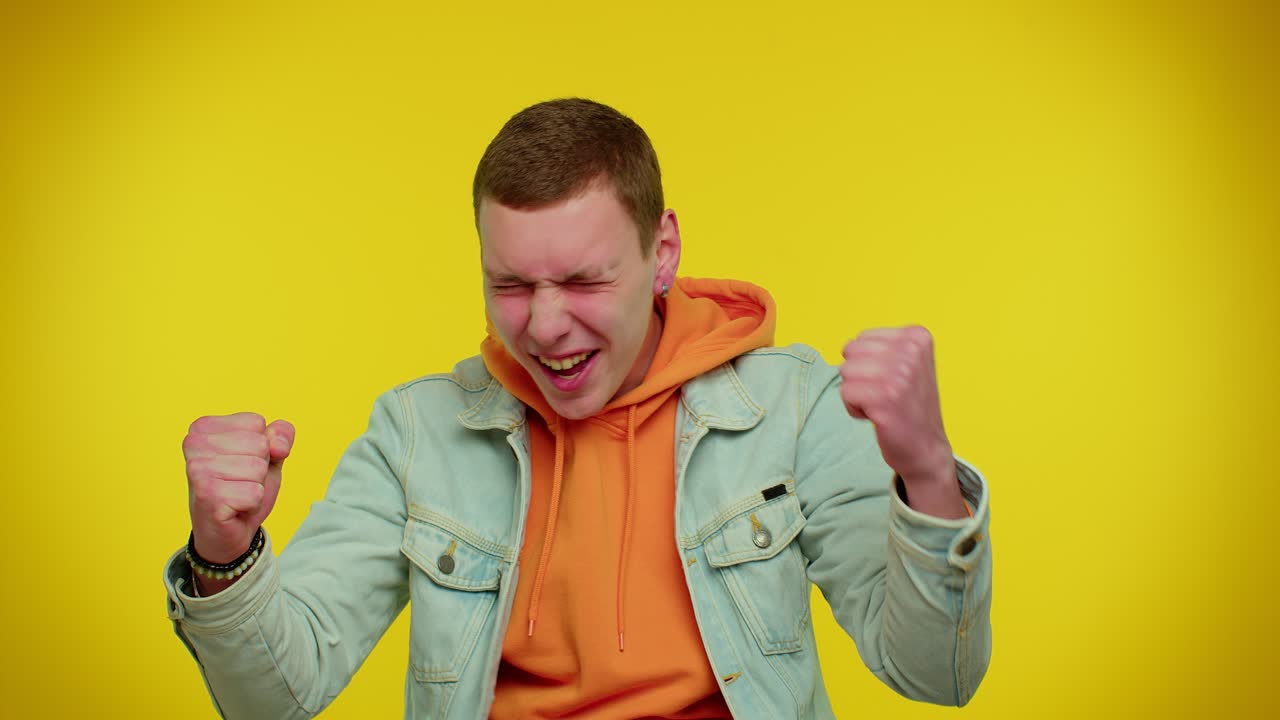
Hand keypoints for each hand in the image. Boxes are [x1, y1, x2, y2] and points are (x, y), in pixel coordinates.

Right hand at [184, 412, 293, 562]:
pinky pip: (255, 493)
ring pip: (258, 468)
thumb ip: (280, 437)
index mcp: (204, 427)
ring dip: (256, 487)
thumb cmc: (243, 488)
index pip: (256, 422)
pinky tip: (235, 508)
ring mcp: (197, 469)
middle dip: (260, 468)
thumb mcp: (268, 455)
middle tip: (239, 483)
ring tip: (237, 495)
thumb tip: (279, 446)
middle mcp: (194, 443)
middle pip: (259, 444)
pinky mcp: (206, 494)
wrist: (228, 533)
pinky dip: (253, 504)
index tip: (241, 464)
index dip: (261, 447)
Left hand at [840, 326, 955, 490]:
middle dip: (858, 375)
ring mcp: (899, 373)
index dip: (868, 363)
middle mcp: (911, 350)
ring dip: (856, 392)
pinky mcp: (885, 398)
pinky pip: (846, 392)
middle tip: (885, 394)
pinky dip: (854, 409)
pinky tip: (877, 416)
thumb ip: (880, 347)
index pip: (861, 338)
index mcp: (917, 336)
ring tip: (881, 404)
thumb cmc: (908, 405)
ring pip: (845, 371)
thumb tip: (846, 346)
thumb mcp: (906, 363)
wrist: (926, 448)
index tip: (892, 380)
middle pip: (850, 351)